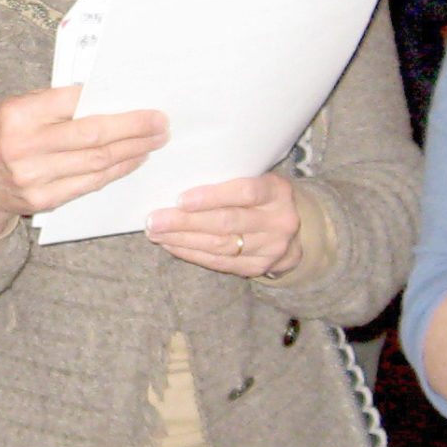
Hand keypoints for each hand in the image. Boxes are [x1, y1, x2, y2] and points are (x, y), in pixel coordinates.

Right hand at [0, 85, 167, 240]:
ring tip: (153, 141)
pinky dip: (116, 170)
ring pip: (96, 162)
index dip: (112, 104)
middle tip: (160, 124)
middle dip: (133, 129)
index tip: (141, 103)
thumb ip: (55, 104)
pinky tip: (132, 160)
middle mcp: (24, 145)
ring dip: (132, 151)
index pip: (74, 102)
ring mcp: (34, 176)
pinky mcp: (44, 199)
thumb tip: (106, 98)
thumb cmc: (4, 139)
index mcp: (19, 114)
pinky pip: (90, 183)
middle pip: (92, 135)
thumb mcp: (19, 111)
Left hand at [146, 173, 301, 276]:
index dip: (212, 197)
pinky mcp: (257, 268)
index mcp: (277, 192)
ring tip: (157, 233)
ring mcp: (270, 248)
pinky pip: (219, 262)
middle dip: (186, 222)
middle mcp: (278, 221)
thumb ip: (229, 178)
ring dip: (183, 240)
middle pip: (227, 223)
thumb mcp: (257, 178)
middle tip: (155, 220)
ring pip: (220, 246)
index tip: (181, 199)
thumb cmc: (262, 198)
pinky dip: (192, 253)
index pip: (245, 193)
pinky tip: (172, 245)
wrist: (291, 232)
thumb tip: (177, 179)